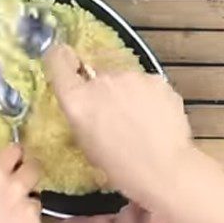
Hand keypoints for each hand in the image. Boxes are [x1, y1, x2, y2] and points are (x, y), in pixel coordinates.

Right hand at [0, 145, 41, 222]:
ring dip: (27, 206)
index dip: (15, 156)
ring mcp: (29, 207)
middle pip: (34, 167)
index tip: (15, 160)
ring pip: (36, 198)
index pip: (15, 149)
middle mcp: (14, 185)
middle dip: (28, 175)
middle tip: (19, 187)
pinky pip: (36, 222)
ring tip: (8, 222)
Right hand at [45, 44, 192, 206]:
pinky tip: (155, 118)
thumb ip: (83, 115)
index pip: (59, 63)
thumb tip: (90, 105)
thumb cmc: (121, 167)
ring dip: (127, 94)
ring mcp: (132, 76)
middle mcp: (103, 81)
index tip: (61, 55)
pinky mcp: (157, 77)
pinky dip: (148, 97)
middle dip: (103, 91)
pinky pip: (147, 84)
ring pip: (125, 80)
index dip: (59, 58)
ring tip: (139, 121)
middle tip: (114, 116)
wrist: (164, 167)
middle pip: (98, 76)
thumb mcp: (88, 145)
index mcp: (78, 100)